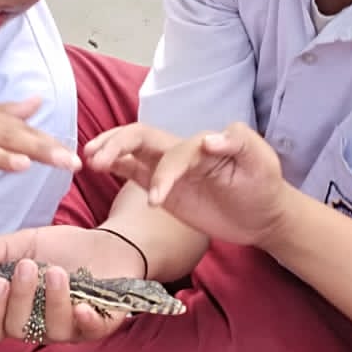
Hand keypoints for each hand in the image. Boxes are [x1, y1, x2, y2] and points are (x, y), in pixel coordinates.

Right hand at [0, 226, 146, 344]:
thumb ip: (1, 249)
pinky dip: (85, 321)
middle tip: (26, 266)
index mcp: (18, 312)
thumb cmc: (62, 249)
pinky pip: (90, 332)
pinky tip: (81, 306)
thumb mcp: (28, 243)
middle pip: (20, 329)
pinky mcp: (100, 326)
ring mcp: (70, 329)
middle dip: (20, 298)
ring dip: (53, 301)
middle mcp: (40, 327)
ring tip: (56, 271)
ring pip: (54, 330)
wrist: (107, 243)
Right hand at [87, 122, 290, 248]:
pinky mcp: (162, 187)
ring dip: (110, 151)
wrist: (262, 214)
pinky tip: (97, 168)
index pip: (174, 151)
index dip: (164, 172)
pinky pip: (133, 171)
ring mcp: (169, 168)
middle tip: (95, 160)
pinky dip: (115, 165)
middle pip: (142, 137)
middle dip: (117, 144)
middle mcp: (181, 150)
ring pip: (132, 149)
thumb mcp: (260, 161)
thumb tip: (208, 139)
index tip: (157, 200)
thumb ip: (238, 143)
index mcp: (202, 143)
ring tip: (89, 161)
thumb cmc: (263, 185)